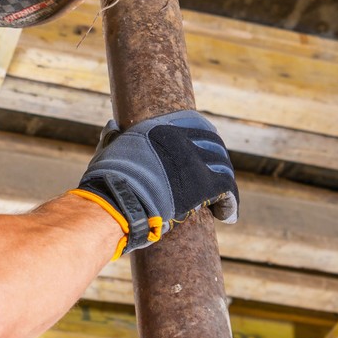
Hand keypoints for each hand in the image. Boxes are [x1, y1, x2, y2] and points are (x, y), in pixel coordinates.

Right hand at [69, 109, 237, 256]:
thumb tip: (112, 124)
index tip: (209, 140)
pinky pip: (228, 190)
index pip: (193, 122)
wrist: (116, 200)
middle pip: (212, 144)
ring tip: (222, 197)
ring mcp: (194, 160)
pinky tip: (227, 216)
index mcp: (159, 128)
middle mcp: (180, 139)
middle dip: (218, 159)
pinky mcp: (204, 184)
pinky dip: (230, 205)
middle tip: (218, 173)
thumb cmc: (106, 180)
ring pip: (223, 166)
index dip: (204, 133)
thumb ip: (112, 138)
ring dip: (225, 181)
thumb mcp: (108, 151)